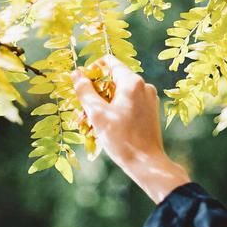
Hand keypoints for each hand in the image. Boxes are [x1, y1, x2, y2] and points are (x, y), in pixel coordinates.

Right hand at [71, 55, 190, 203]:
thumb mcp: (97, 113)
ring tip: (88, 124)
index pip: (109, 62)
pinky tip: (103, 128)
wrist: (146, 163)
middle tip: (81, 112)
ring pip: (118, 95)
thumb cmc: (121, 139)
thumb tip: (76, 73)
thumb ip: (84, 90)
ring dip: (101, 106)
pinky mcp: (150, 112)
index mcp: (132, 82)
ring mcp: (148, 99)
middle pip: (112, 81)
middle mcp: (143, 86)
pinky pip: (127, 104)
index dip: (91, 70)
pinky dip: (114, 112)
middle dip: (94, 94)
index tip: (81, 85)